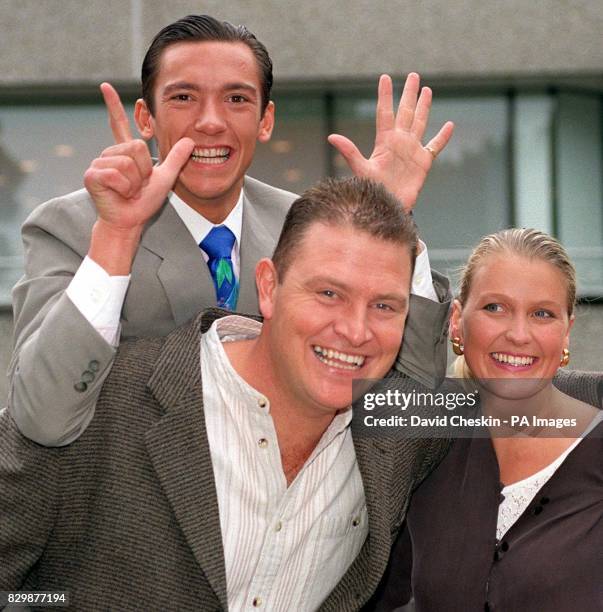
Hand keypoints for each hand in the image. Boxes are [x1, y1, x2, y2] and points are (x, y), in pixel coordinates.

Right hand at [84, 83, 193, 231]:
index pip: (120, 124)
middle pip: (137, 148)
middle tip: (137, 186)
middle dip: (144, 171)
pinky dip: (125, 189)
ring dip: (135, 183)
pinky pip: (117, 175)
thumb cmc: (143, 203)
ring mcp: (99, 163)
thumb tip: (191, 141)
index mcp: (125, 153)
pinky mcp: (92, 175)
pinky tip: (119, 194)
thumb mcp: (165, 178)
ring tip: (128, 191)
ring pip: (128, 163)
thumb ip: (176, 159)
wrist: (130, 221)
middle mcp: (110, 154)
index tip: (106, 86)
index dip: (113, 105)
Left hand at [328, 73, 453, 211]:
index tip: (385, 78)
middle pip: (406, 112)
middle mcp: (399, 142)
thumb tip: (331, 136)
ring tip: (427, 90)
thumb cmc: (372, 190)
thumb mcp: (361, 169)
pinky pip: (435, 146)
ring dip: (424, 107)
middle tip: (413, 75)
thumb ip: (349, 151)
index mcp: (384, 141)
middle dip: (409, 94)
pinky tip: (449, 125)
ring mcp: (412, 150)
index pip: (385, 112)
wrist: (388, 206)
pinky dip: (443, 137)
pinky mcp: (423, 162)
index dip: (385, 95)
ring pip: (420, 123)